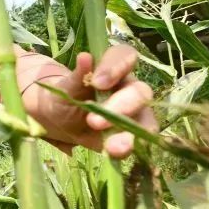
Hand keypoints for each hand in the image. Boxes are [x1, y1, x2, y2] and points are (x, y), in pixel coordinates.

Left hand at [34, 44, 157, 158]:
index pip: (125, 56)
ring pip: (146, 119)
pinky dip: (130, 147)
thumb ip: (76, 76)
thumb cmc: (66, 98)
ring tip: (112, 146)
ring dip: (130, 133)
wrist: (61, 122)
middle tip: (93, 121)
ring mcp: (136, 112)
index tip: (97, 83)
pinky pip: (141, 140)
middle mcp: (129, 87)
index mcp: (113, 68)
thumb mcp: (65, 88)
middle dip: (120, 106)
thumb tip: (85, 57)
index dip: (116, 67)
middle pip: (140, 92)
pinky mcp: (135, 134)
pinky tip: (116, 152)